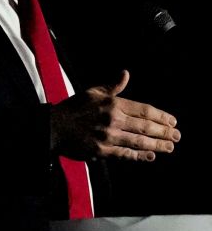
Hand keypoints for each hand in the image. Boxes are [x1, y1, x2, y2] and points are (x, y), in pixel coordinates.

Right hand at [50, 69, 179, 161]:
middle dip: (164, 132)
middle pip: (146, 126)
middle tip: (177, 135)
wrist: (53, 127)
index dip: (161, 116)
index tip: (172, 121)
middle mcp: (113, 120)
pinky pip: (126, 154)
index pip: (144, 110)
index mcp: (112, 103)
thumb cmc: (73, 108)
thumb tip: (126, 74)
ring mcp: (108, 137)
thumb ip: (112, 86)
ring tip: (170, 147)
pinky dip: (140, 156)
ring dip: (157, 145)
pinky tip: (151, 156)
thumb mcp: (92, 92)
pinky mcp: (102, 151)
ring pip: (139, 141)